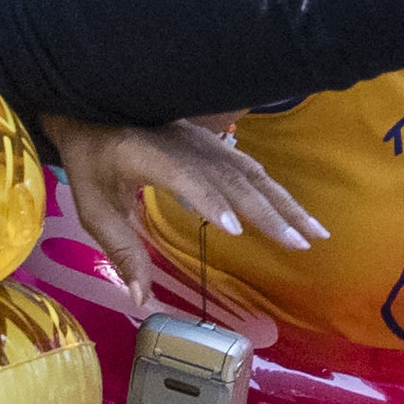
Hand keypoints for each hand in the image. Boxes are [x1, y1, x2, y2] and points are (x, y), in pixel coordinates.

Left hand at [44, 115, 325, 310]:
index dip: (211, 201)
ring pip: (250, 172)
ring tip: (313, 232)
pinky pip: (249, 167)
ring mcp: (203, 140)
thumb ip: (120, 250)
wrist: (92, 105)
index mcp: (146, 153)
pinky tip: (292, 212)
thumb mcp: (93, 207)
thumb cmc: (89, 160)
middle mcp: (183, 143)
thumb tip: (140, 299)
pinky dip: (274, 191)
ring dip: (284, 203)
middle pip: (233, 177)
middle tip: (300, 244)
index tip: (236, 230)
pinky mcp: (212, 142)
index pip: (185, 177)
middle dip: (269, 212)